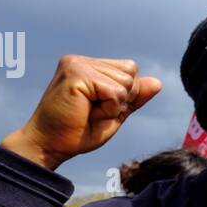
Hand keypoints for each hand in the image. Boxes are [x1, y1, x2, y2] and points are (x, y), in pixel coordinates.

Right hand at [2, 56, 162, 169]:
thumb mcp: (114, 114)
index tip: (98, 109)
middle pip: (131, 72)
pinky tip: (85, 112)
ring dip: (113, 105)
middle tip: (92, 112)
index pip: (129, 69)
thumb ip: (134, 98)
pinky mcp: (76, 74)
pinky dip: (108, 108)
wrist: (49, 146)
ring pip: (125, 82)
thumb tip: (158, 82)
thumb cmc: (77, 133)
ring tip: (87, 112)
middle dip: (120, 100)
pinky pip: (115, 92)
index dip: (125, 95)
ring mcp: (77, 64)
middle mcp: (81, 60)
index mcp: (89, 65)